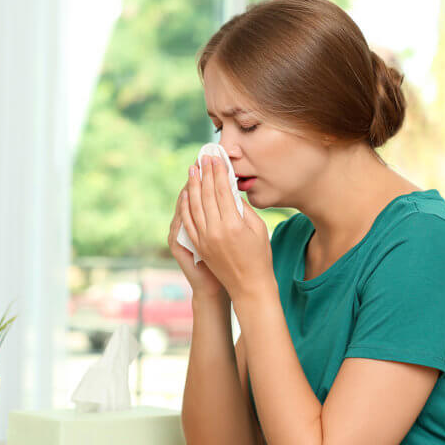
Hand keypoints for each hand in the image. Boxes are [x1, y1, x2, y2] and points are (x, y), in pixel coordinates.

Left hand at [180, 155, 275, 301]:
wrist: (249, 286)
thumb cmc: (260, 257)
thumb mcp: (259, 229)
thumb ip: (244, 209)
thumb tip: (231, 192)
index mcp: (234, 225)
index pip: (222, 191)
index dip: (218, 172)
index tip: (215, 159)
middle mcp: (216, 230)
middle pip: (206, 195)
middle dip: (204, 174)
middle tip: (202, 158)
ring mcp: (205, 239)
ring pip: (194, 206)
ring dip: (191, 186)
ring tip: (192, 170)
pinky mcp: (199, 246)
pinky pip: (188, 221)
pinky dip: (185, 206)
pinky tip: (185, 194)